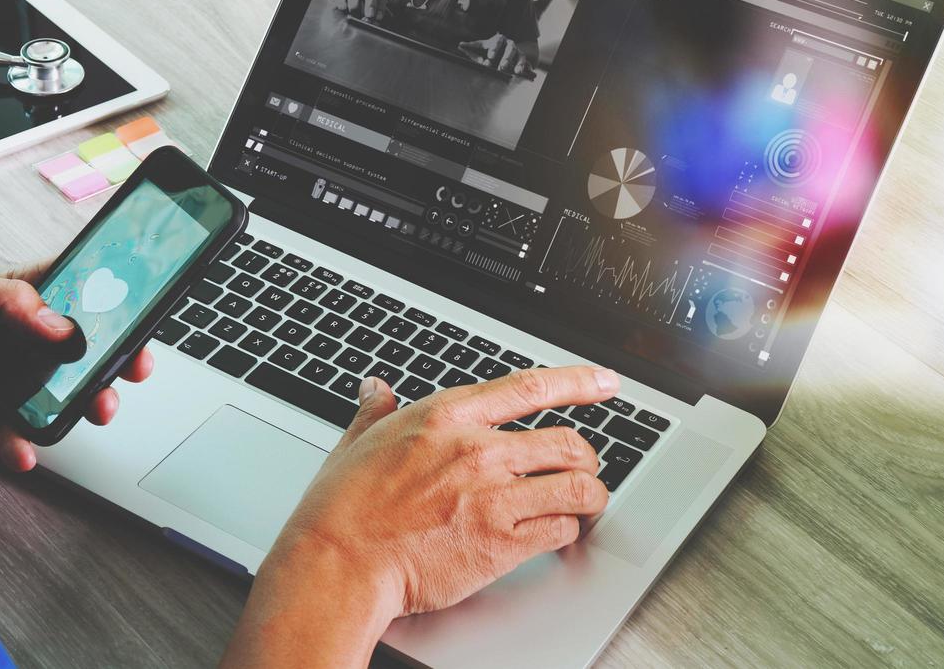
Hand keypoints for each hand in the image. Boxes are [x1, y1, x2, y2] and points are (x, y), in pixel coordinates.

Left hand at [0, 266, 152, 471]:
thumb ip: (8, 301)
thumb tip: (59, 322)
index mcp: (15, 303)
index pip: (78, 296)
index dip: (114, 307)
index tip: (138, 321)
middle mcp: (19, 344)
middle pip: (84, 353)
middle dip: (114, 364)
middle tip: (127, 374)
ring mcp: (9, 386)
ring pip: (64, 399)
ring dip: (84, 406)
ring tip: (90, 411)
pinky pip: (23, 440)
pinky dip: (28, 448)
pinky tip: (23, 448)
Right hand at [222, 366, 616, 667]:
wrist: (339, 562)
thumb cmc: (342, 508)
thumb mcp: (357, 443)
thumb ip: (376, 412)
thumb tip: (375, 388)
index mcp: (445, 416)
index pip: (528, 387)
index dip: (577, 382)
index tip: (604, 382)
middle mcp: (477, 449)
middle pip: (567, 440)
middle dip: (585, 457)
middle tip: (583, 468)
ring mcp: (493, 495)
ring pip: (577, 485)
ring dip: (589, 496)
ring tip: (584, 504)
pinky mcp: (501, 542)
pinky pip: (560, 529)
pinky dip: (566, 531)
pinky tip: (555, 534)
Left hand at [458, 32, 519, 71]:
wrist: (502, 54)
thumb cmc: (488, 51)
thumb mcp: (480, 49)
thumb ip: (471, 47)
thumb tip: (460, 45)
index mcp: (498, 39)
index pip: (496, 42)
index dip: (494, 49)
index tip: (490, 56)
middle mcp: (508, 43)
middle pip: (509, 48)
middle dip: (505, 57)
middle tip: (501, 66)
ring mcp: (516, 50)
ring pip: (517, 55)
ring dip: (515, 63)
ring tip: (513, 71)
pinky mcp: (521, 58)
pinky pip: (523, 61)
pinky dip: (522, 66)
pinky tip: (519, 72)